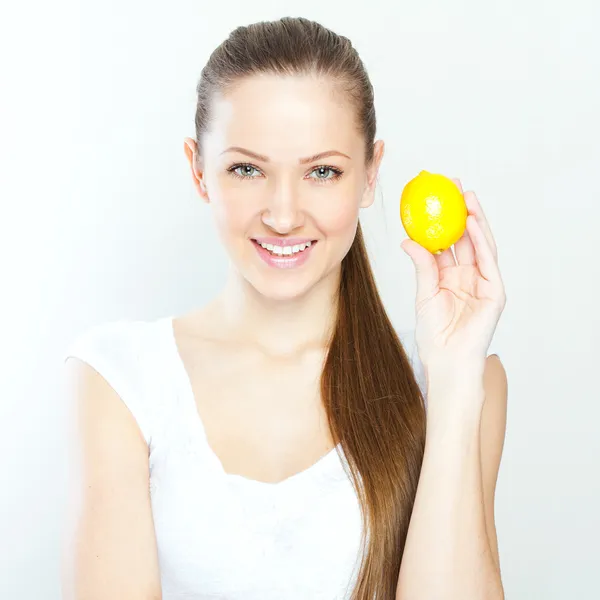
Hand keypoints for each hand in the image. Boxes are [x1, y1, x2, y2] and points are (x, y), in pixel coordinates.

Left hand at [401, 179, 505, 369]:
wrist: (445, 360)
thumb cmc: (433, 334)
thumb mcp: (424, 293)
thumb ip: (422, 266)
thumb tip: (407, 240)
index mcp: (450, 275)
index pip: (448, 241)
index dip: (443, 219)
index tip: (434, 196)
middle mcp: (468, 275)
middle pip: (467, 237)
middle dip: (462, 211)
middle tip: (453, 186)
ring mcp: (483, 282)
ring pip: (481, 244)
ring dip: (476, 220)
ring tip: (467, 197)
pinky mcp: (495, 292)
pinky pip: (488, 262)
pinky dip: (482, 242)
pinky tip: (473, 224)